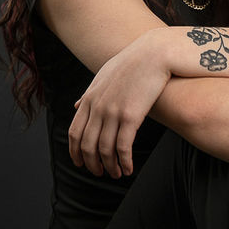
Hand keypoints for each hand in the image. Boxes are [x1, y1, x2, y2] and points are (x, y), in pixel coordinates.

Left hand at [68, 32, 170, 177]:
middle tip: (100, 173)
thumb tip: (77, 105)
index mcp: (89, 98)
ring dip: (110, 167)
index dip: (75, 152)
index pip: (74, 132)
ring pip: (105, 149)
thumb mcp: (103, 76)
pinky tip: (129, 169)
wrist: (154, 54)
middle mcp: (98, 107)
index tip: (80, 164)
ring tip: (117, 174)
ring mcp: (113, 112)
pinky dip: (125, 162)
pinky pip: (123, 147)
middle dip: (92, 164)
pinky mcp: (131, 116)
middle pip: (87, 144)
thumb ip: (89, 93)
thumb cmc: (132, 64)